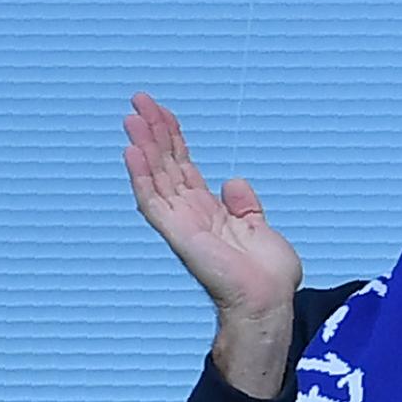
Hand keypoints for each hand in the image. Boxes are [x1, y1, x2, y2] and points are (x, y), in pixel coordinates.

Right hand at [123, 93, 302, 395]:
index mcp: (208, 211)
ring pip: (155, 177)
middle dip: (153, 132)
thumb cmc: (267, 276)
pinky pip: (153, 201)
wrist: (268, 301)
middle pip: (166, 165)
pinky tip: (132, 152)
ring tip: (133, 116)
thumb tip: (233, 181)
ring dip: (143, 146)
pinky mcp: (178, 234)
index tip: (160, 111)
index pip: (183, 167)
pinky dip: (141, 177)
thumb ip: (244, 204)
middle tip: (139, 101)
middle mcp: (190, 214)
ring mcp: (181, 223)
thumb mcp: (259, 227)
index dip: (172, 138)